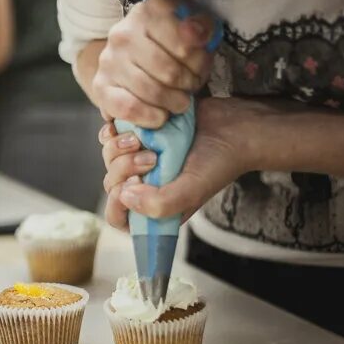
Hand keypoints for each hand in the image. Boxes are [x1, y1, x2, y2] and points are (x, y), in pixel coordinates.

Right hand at [91, 0, 214, 127]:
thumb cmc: (167, 49)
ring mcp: (109, 61)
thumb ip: (201, 27)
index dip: (199, 60)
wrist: (129, 63)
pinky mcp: (100, 86)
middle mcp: (123, 34)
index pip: (184, 40)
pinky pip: (130, 107)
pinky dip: (151, 116)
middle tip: (191, 87)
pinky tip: (160, 115)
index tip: (201, 66)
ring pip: (152, 91)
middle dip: (188, 85)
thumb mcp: (190, 32)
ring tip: (180, 102)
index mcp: (148, 13)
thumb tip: (197, 33)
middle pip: (169, 70)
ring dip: (174, 103)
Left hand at [100, 97, 264, 229]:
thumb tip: (125, 196)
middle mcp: (146, 186)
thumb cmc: (218, 163)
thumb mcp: (192, 191)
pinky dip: (114, 132)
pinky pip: (112, 138)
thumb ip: (160, 203)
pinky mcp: (141, 137)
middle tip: (150, 158)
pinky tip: (133, 129)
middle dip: (122, 170)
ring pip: (109, 159)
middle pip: (112, 184)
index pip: (118, 218)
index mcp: (155, 208)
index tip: (130, 186)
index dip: (115, 206)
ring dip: (119, 149)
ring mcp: (141, 161)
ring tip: (144, 141)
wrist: (234, 125)